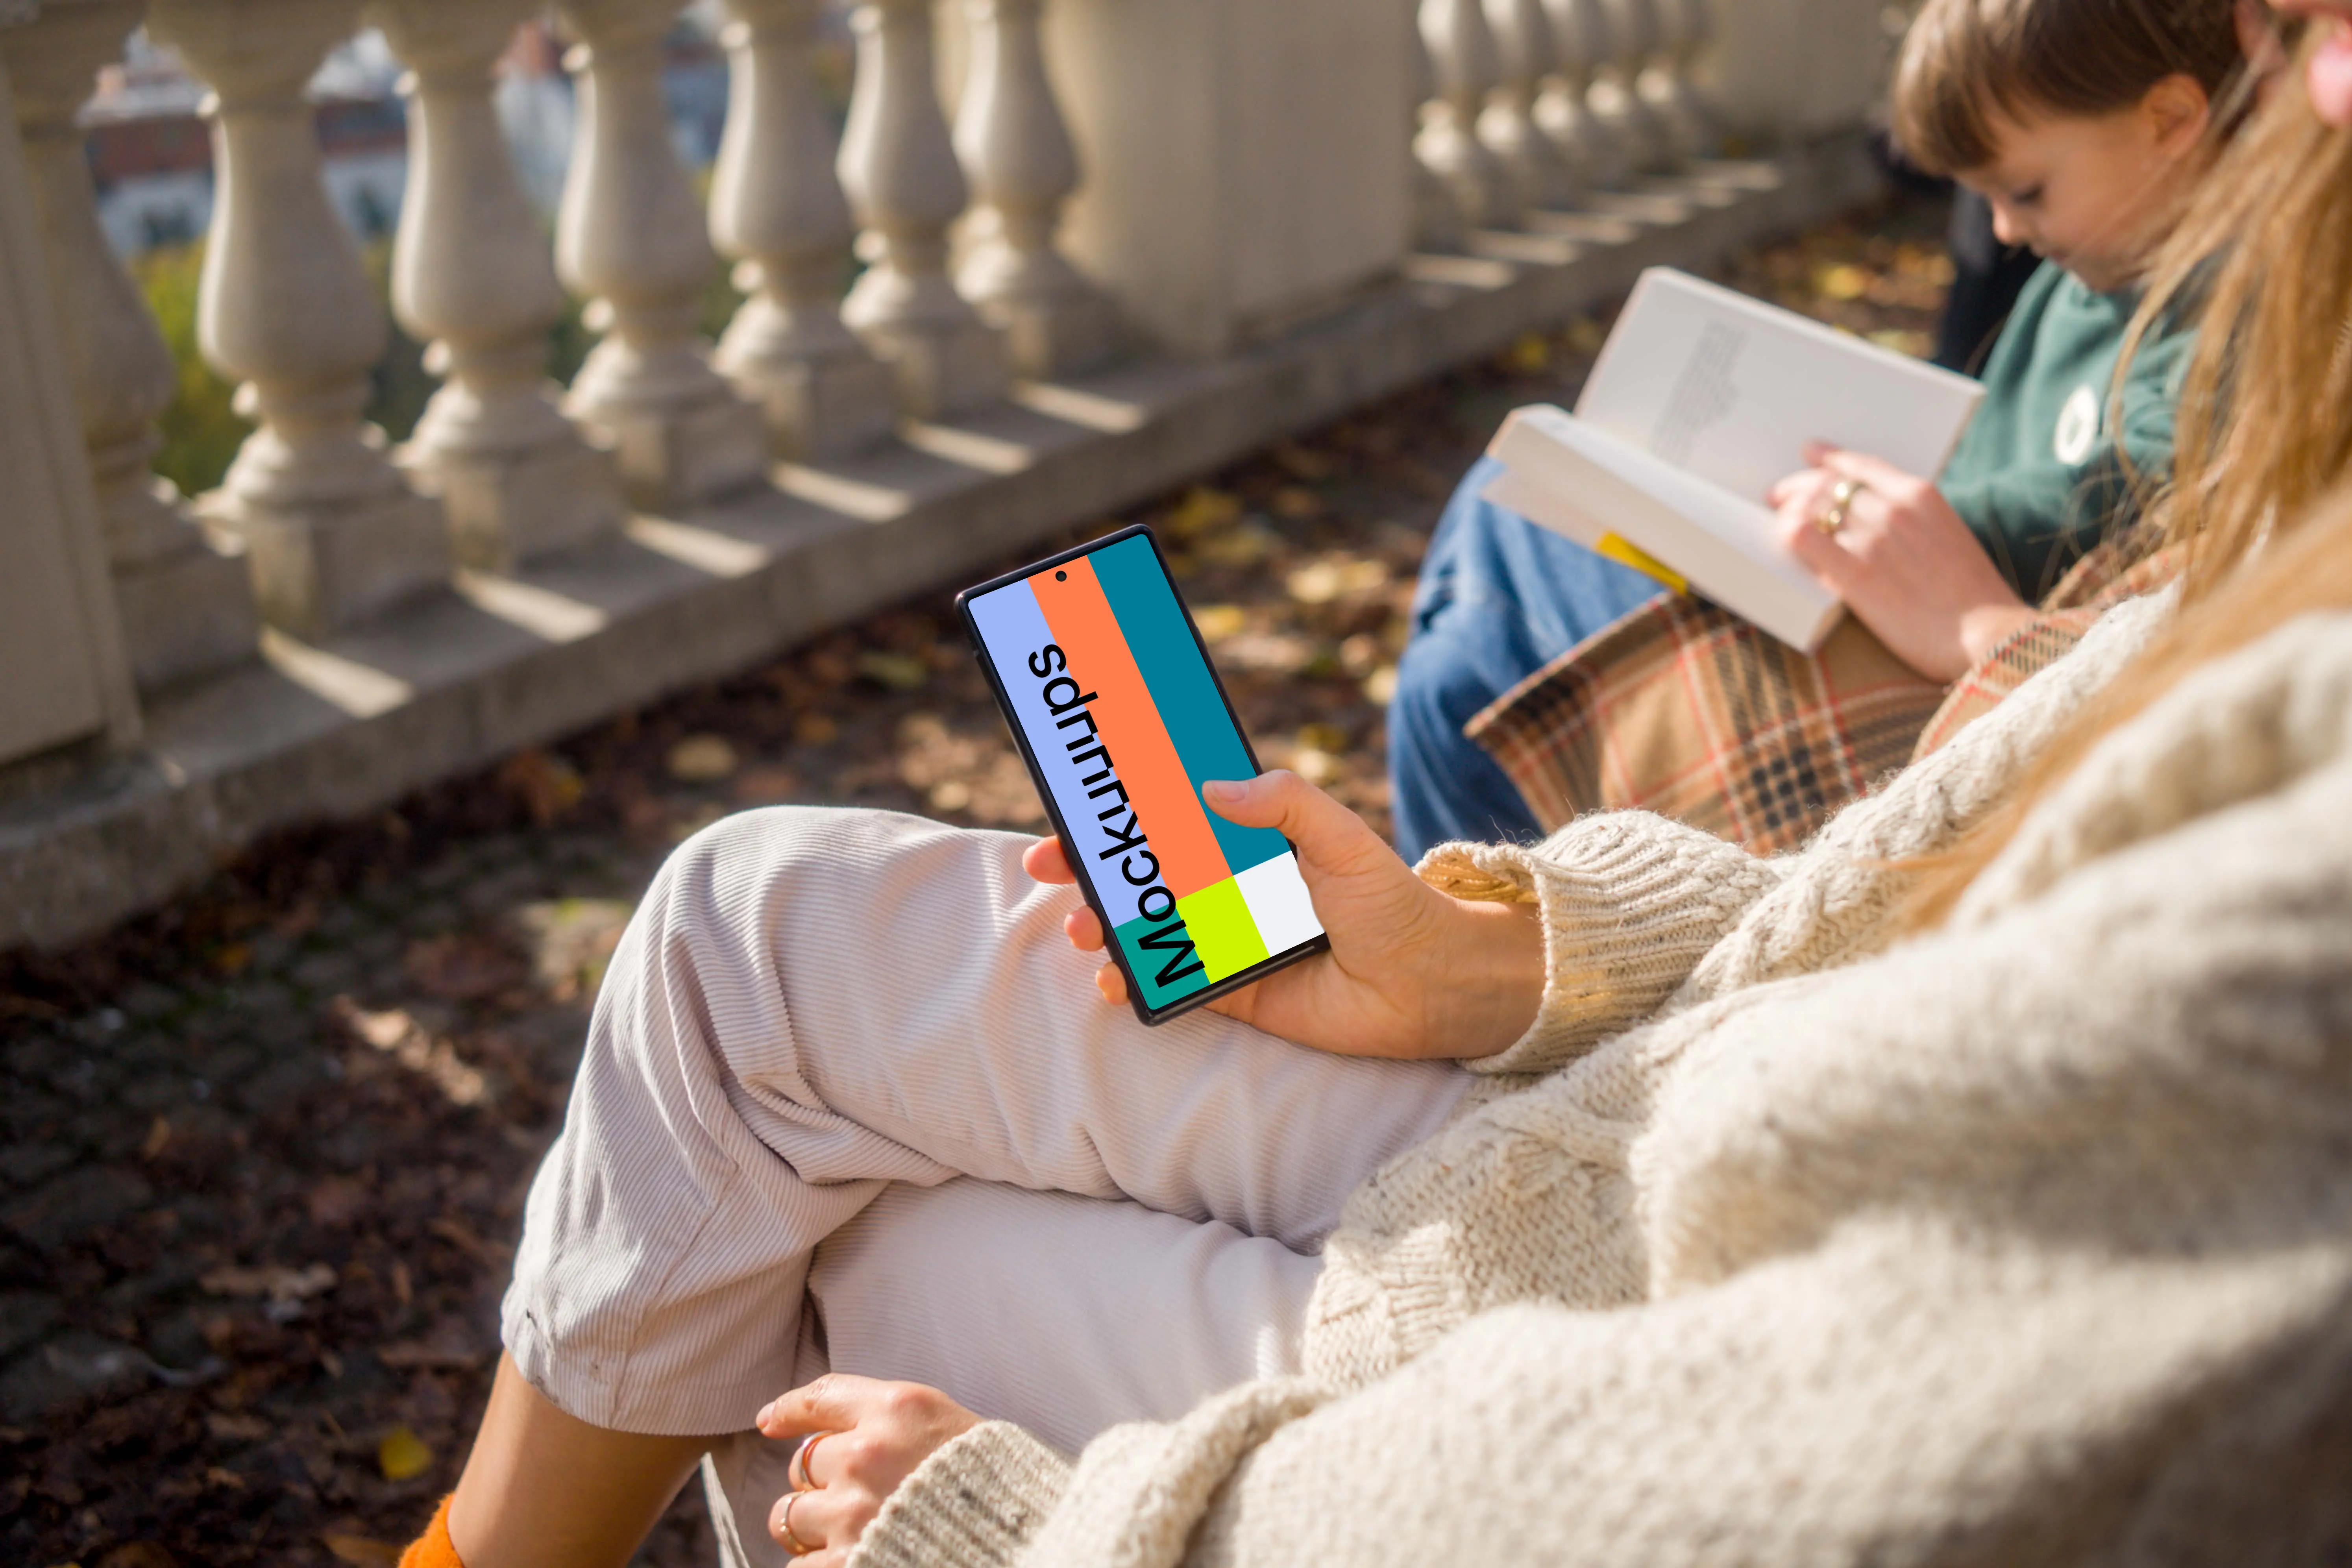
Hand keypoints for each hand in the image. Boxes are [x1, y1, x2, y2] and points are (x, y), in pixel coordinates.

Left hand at [755, 1376, 980, 1564]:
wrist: (1025, 1537)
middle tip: (851, 1496)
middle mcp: (866, 1454)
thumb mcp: (948, 1424)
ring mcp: (853, 1512)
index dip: (788, 1409)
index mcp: (897, 1409)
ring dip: (811, 1528)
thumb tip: (825, 1426)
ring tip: (846, 1535)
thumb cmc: (993, 1483)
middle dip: (818, 1481)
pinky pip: (798, 1567)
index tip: (771, 1420)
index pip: (820, 1397)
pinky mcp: (846, 1562)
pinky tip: (845, 1561)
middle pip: (803, 1463)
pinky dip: (815, 1567)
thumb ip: (891, 1420)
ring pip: (789, 1516)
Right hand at [1021, 770, 1544, 1058]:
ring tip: (1083, 927)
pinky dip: (1137, 981)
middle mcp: (1230, 891)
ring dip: (1104, 925)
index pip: (1172, 822)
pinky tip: (1113, 978)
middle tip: (1053, 868)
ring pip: (1148, 929)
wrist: (1429, 983)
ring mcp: (1227, 943)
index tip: (1078, 807)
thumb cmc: (1392, 903)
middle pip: (1145, 875)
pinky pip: (1173, 984)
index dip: (1123, 814)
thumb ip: (1287, 802)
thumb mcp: (1344, 838)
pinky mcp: (1234, 993)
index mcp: (1250, 845)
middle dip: (1092, 871)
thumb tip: (1212, 787)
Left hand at [1767, 444, 2036, 681]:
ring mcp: (1872, 540)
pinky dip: (1787, 532)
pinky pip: (1802, 537)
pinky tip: (1782, 539)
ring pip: (1812, 507)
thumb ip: (1913, 521)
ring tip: (1778, 521)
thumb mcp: (1948, 536)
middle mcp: (1892, 509)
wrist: (1987, 635)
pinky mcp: (1854, 574)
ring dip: (1789, 511)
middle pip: (1828, 484)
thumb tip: (1873, 519)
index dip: (1828, 459)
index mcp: (1920, 495)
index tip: (1809, 455)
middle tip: (1778, 497)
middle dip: (1798, 487)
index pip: (1860, 465)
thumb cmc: (1971, 596)